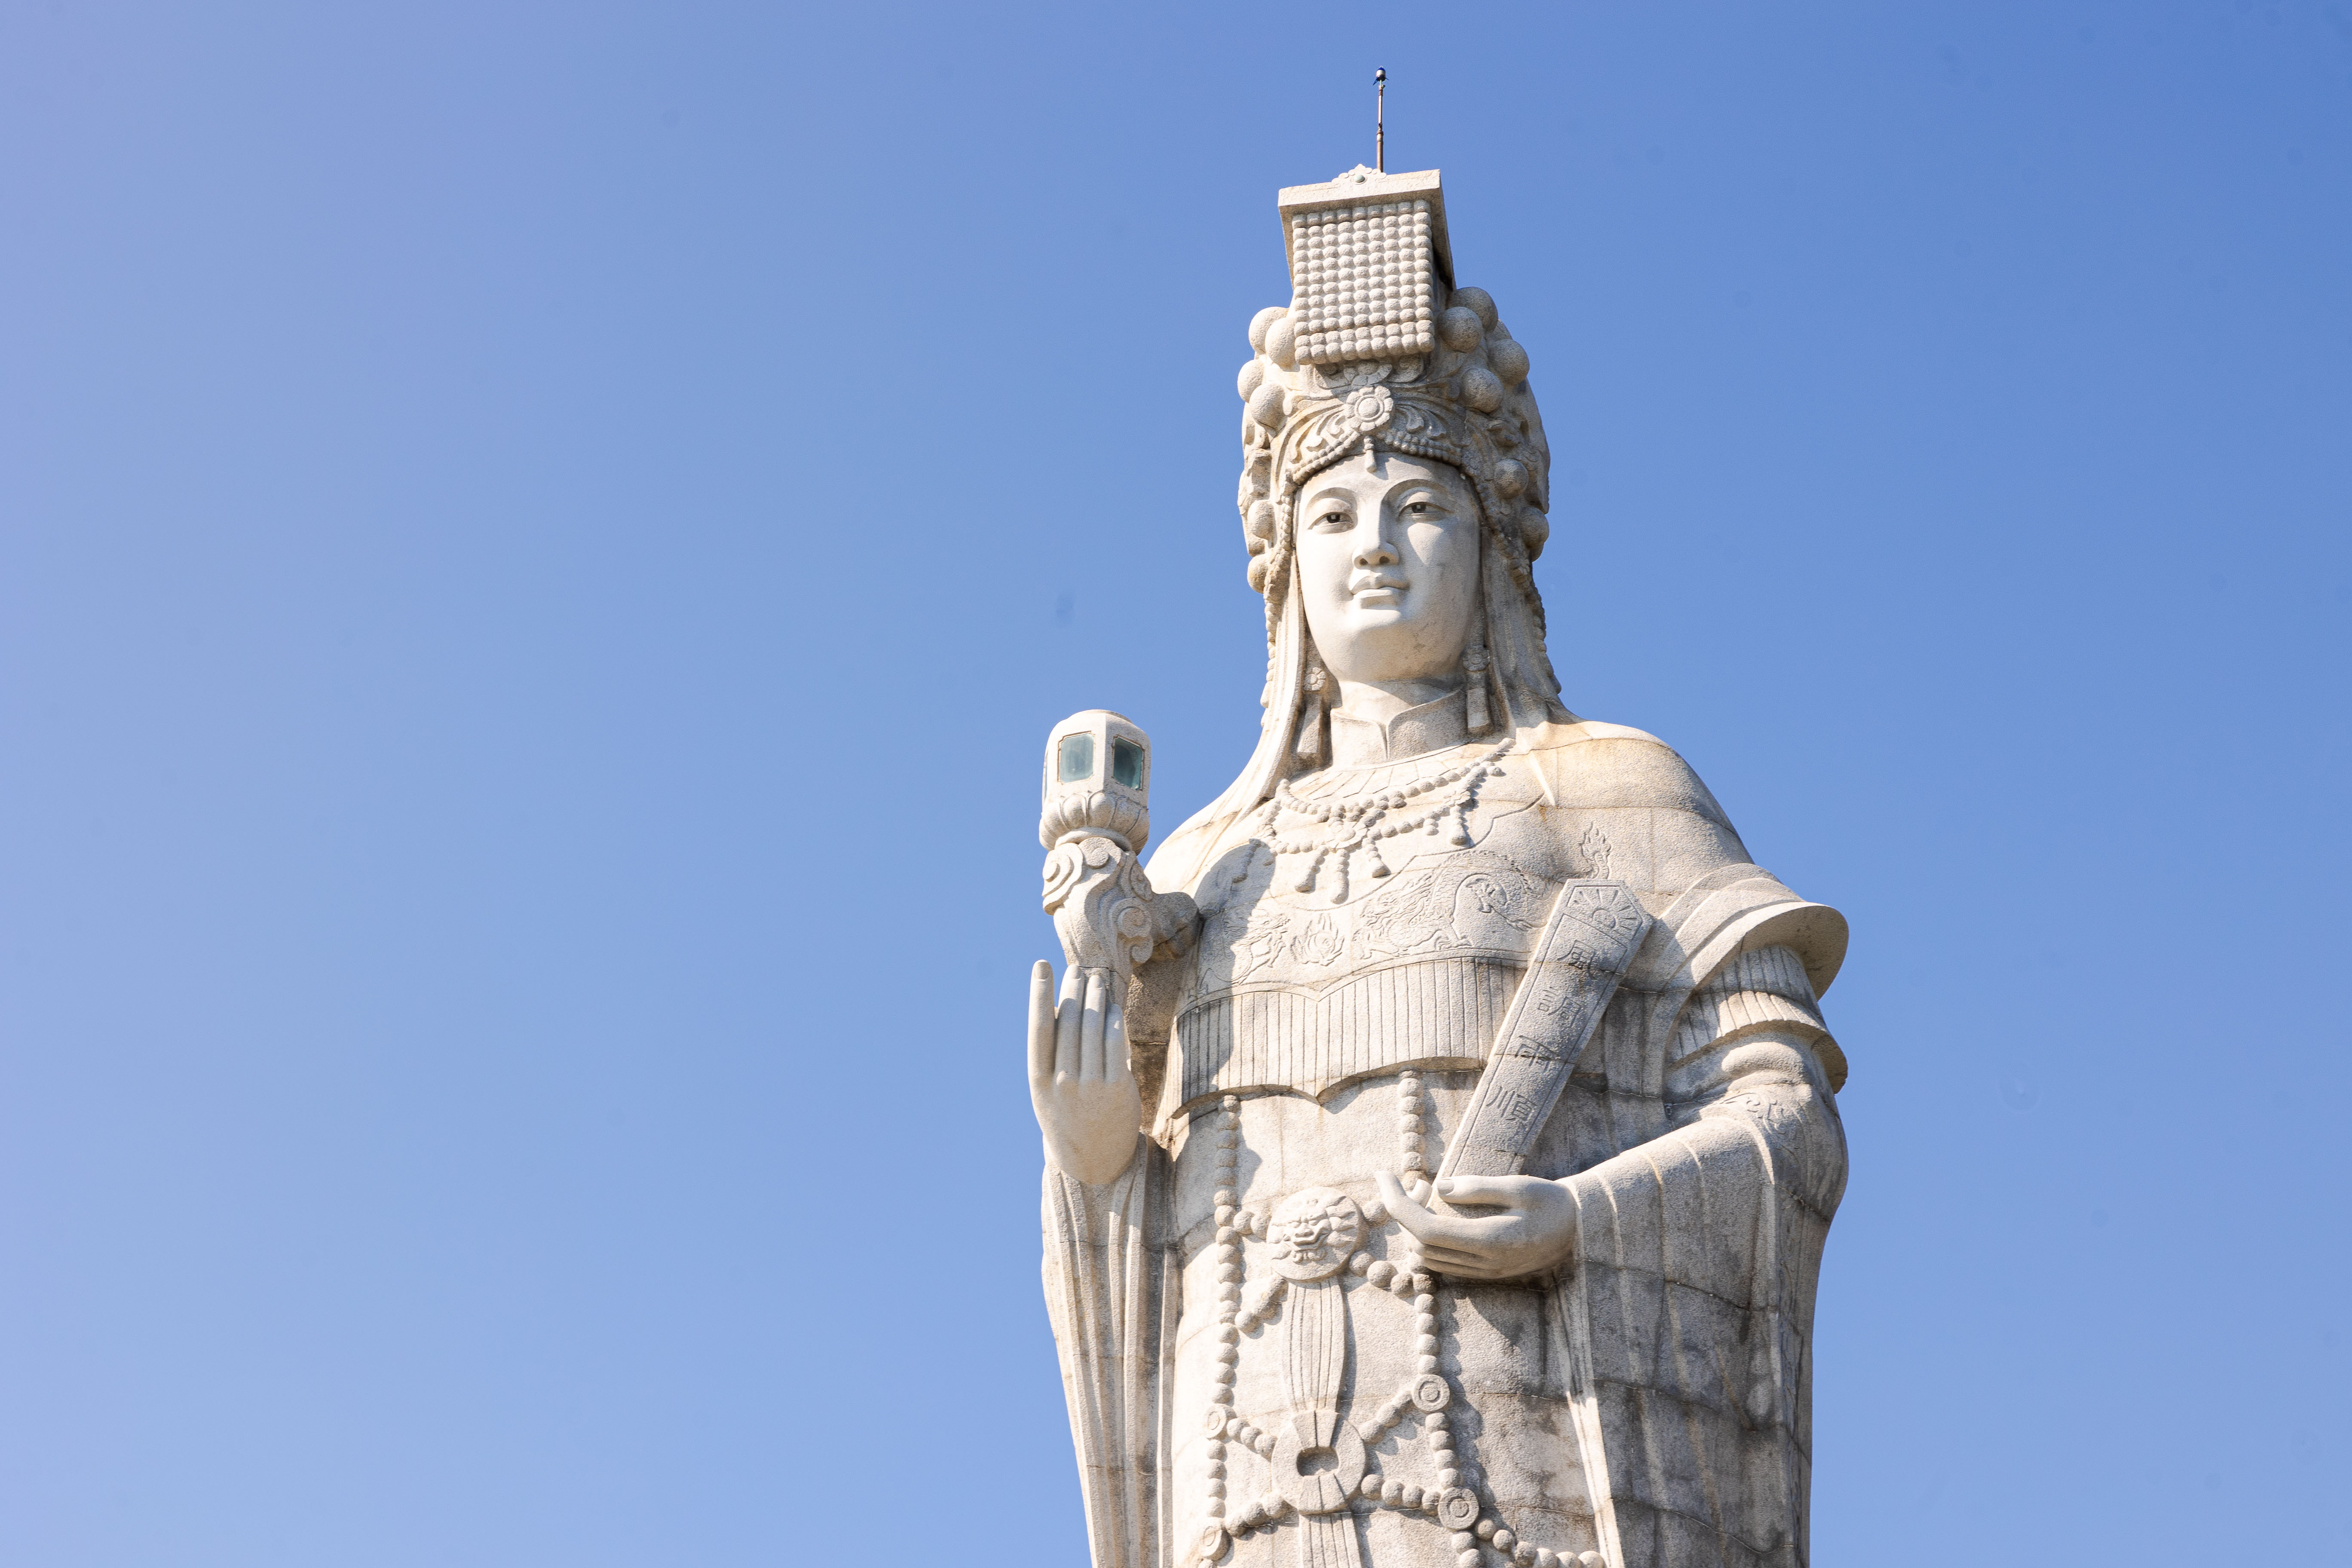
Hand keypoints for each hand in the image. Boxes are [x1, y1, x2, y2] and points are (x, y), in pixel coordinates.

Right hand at [1027, 960, 1140, 1185]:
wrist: (1093, 1158)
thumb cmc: (1068, 1112)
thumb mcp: (1047, 1089)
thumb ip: (1051, 1053)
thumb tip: (1060, 1001)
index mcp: (1038, 1080)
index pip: (1038, 1027)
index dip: (1039, 992)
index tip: (1042, 964)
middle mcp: (1062, 1082)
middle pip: (1068, 1020)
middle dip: (1074, 988)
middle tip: (1079, 969)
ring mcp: (1090, 1086)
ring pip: (1093, 1026)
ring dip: (1096, 997)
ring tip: (1098, 981)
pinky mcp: (1117, 1088)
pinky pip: (1115, 1041)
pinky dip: (1113, 1018)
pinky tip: (1113, 1007)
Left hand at [1375, 1169, 1580, 1281]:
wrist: (1581, 1228)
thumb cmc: (1552, 1201)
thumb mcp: (1520, 1186)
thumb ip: (1478, 1187)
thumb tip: (1439, 1187)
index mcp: (1491, 1240)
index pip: (1427, 1230)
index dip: (1397, 1205)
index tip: (1382, 1177)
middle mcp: (1485, 1264)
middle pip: (1421, 1246)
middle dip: (1401, 1213)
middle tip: (1403, 1181)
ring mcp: (1487, 1274)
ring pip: (1429, 1259)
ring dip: (1413, 1229)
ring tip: (1419, 1195)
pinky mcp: (1489, 1275)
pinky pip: (1445, 1264)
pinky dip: (1429, 1242)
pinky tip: (1435, 1216)